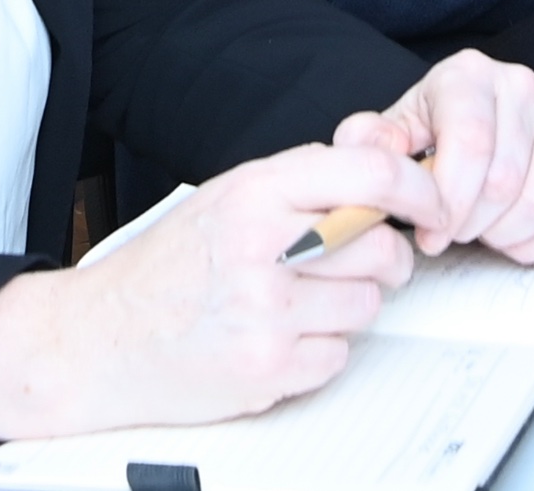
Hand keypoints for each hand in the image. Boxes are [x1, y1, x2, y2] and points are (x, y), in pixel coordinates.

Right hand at [0, 134, 423, 439]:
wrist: (99, 341)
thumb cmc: (168, 267)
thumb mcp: (228, 196)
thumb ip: (303, 181)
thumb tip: (388, 165)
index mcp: (252, 192)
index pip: (366, 176)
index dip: (417, 187)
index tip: (434, 200)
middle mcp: (260, 248)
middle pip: (378, 247)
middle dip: (380, 258)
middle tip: (352, 261)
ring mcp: (265, 313)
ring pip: (368, 305)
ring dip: (349, 306)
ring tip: (299, 300)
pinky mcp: (268, 368)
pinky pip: (340, 356)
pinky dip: (323, 350)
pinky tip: (281, 336)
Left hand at [341, 49, 533, 262]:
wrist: (463, 127)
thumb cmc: (426, 135)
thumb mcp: (387, 135)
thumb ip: (369, 141)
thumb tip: (375, 146)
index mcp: (467, 76)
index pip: (471, 146)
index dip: (450, 203)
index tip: (429, 233)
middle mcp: (520, 85)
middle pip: (506, 180)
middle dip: (472, 224)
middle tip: (453, 232)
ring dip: (508, 234)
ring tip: (483, 231)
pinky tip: (516, 237)